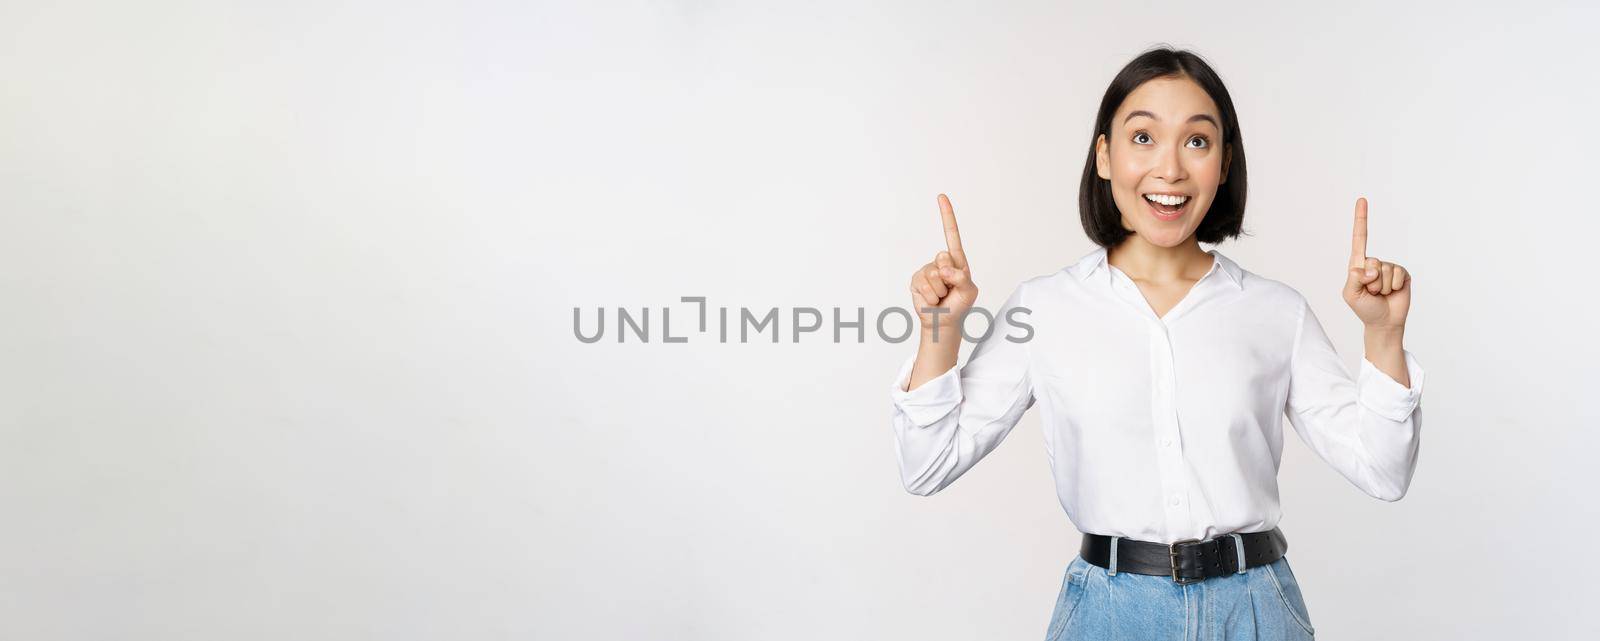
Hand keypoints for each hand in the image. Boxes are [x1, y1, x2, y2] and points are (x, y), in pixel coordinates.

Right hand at [908, 194, 978, 337]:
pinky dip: (930, 296)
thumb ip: (962, 279)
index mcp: (956, 261)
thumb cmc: (959, 305)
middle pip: (942, 258)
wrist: (943, 322)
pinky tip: (932, 300)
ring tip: (941, 297)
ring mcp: (927, 270)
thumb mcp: (969, 292)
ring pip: (933, 275)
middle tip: (949, 290)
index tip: (941, 197)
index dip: (946, 215)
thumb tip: (945, 270)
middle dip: (948, 277)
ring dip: (939, 291)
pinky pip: (923, 285)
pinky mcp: (916, 280)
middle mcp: (941, 262)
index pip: (951, 234)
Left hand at [1343, 197, 1410, 328]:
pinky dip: (1394, 286)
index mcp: (1358, 264)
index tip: (1362, 199)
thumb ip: (1354, 279)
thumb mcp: (1351, 294)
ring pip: (1386, 270)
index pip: (1359, 238)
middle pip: (1373, 261)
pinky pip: (1398, 274)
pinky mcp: (1402, 274)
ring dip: (1382, 287)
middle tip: (1371, 292)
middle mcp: (1374, 263)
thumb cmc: (1364, 308)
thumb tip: (1370, 268)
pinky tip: (1393, 292)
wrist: (1384, 322)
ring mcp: (1389, 267)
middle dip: (1372, 281)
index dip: (1361, 219)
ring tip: (1380, 294)